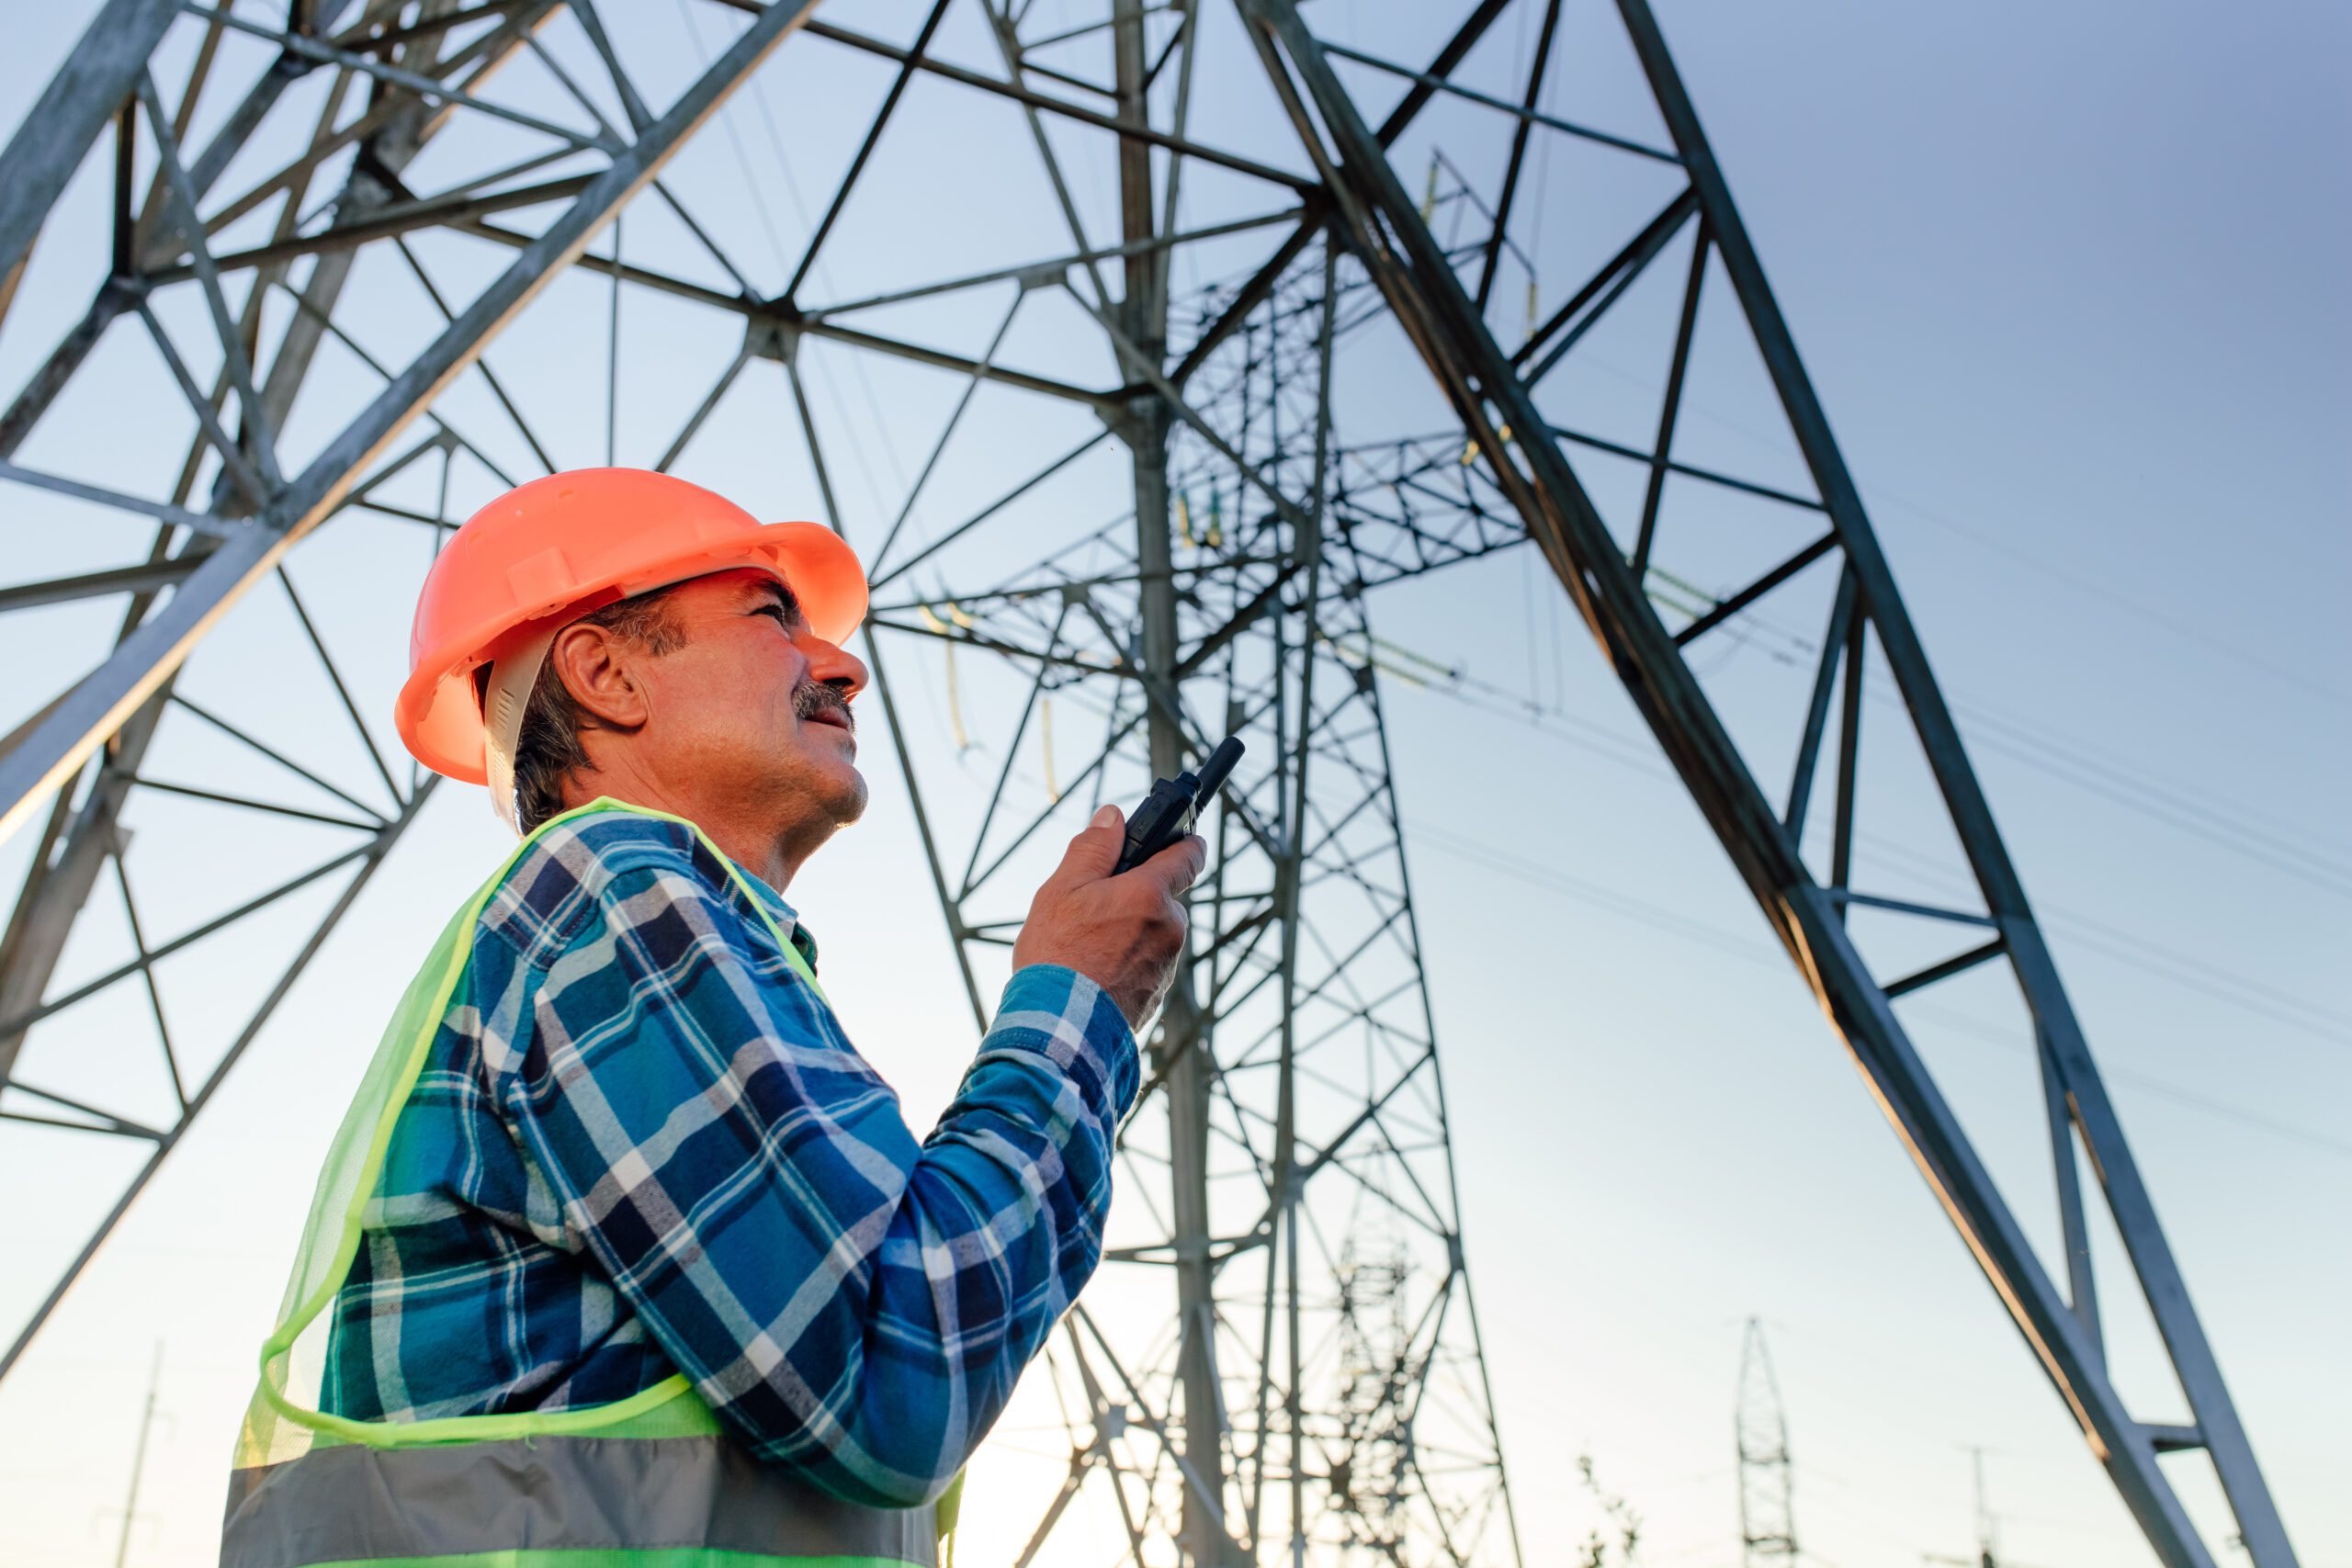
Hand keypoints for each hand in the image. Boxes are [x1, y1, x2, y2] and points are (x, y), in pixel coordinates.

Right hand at [1012, 804, 1205, 1028]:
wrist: (1058, 1029)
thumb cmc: (1058, 955)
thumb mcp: (1062, 890)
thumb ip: (1093, 848)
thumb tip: (1112, 816)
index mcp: (1151, 896)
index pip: (1190, 856)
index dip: (1184, 841)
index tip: (1179, 837)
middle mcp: (1170, 930)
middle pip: (1162, 899)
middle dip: (1136, 897)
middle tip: (1093, 907)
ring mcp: (1166, 967)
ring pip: (1153, 935)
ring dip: (1130, 933)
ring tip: (1086, 948)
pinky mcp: (1156, 998)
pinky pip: (1146, 967)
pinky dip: (1126, 965)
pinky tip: (1093, 973)